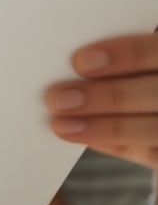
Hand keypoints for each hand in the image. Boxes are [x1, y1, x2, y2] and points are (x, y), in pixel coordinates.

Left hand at [47, 32, 157, 170]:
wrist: (155, 94)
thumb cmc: (140, 67)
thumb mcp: (141, 51)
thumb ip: (124, 51)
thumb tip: (75, 57)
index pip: (155, 52)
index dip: (124, 56)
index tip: (80, 62)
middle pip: (155, 94)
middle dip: (106, 97)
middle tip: (57, 98)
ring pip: (153, 129)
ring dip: (104, 128)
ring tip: (62, 124)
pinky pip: (153, 153)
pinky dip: (117, 145)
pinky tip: (83, 137)